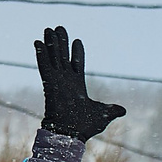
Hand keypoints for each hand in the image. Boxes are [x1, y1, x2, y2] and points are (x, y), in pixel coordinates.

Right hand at [34, 26, 125, 142]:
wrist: (72, 133)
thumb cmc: (85, 126)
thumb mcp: (103, 115)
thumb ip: (111, 110)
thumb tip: (123, 110)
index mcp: (77, 85)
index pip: (77, 64)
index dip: (77, 53)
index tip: (78, 41)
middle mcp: (66, 80)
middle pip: (63, 56)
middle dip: (62, 42)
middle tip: (59, 27)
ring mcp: (57, 81)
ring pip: (53, 57)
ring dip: (51, 43)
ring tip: (48, 28)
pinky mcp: (49, 83)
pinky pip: (44, 66)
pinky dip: (41, 54)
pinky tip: (38, 42)